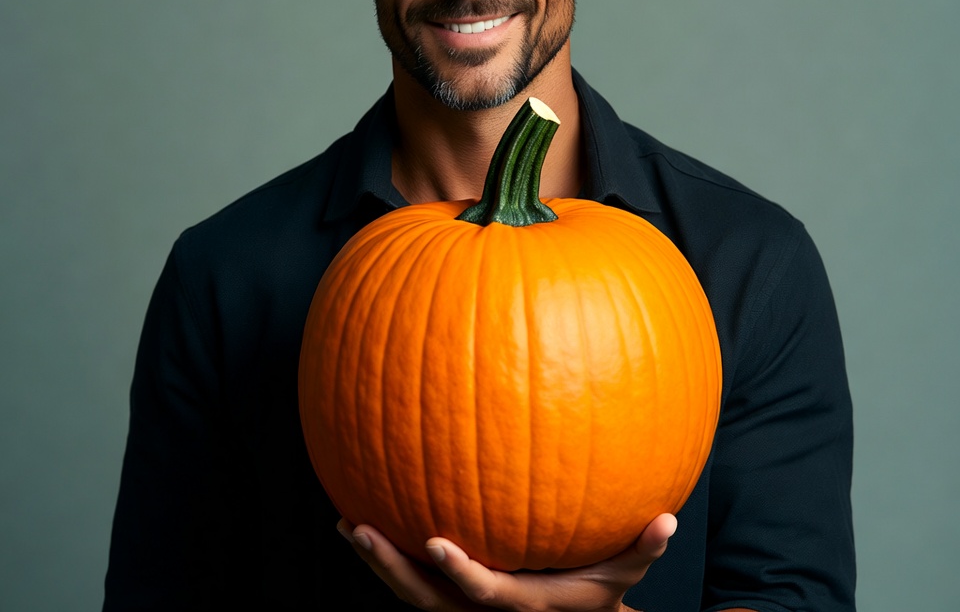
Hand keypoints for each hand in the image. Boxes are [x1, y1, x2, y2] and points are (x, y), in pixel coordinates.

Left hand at [337, 513, 676, 610]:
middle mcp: (485, 610)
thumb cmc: (600, 593)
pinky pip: (418, 578)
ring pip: (414, 592)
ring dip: (378, 560)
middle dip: (390, 567)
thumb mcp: (625, 571)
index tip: (432, 540)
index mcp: (522, 605)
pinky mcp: (456, 592)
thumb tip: (669, 520)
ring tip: (346, 523)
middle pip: (427, 600)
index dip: (458, 572)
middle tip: (356, 527)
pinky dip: (392, 554)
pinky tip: (371, 512)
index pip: (484, 594)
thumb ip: (644, 548)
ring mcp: (466, 603)